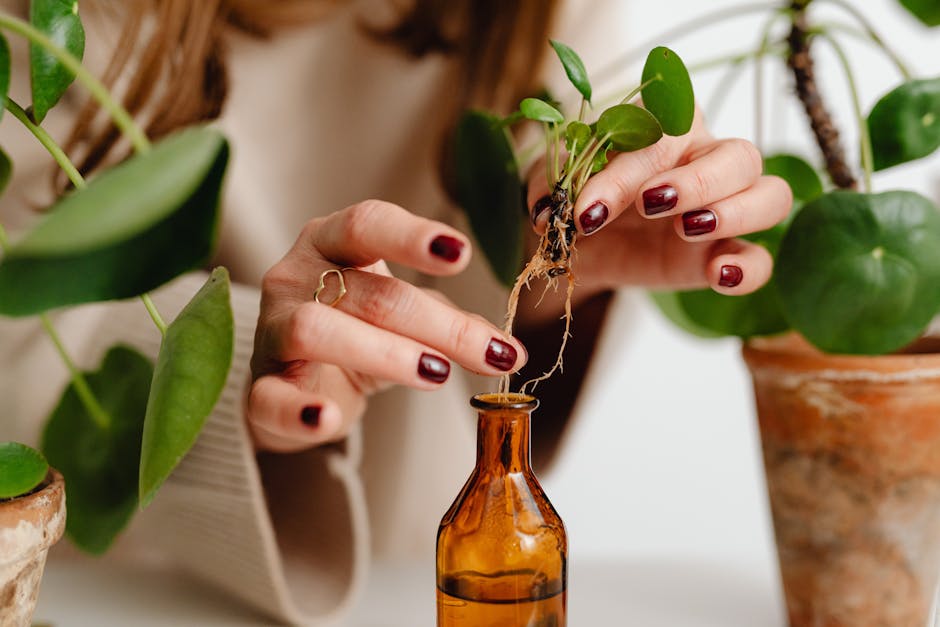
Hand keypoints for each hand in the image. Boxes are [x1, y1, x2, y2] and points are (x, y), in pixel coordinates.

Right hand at [247, 200, 526, 452]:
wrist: (292, 380)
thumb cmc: (354, 330)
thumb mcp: (402, 317)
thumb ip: (451, 325)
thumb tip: (508, 349)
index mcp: (331, 243)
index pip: (367, 224)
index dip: (412, 237)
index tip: (460, 253)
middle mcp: (295, 276)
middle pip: (368, 291)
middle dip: (436, 324)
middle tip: (487, 351)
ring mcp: (273, 329)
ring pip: (317, 330)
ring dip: (384, 353)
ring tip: (435, 374)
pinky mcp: (259, 385)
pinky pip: (269, 398)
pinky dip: (299, 411)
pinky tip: (328, 419)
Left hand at [527, 109, 791, 294]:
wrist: (583, 246)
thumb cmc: (577, 198)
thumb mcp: (554, 186)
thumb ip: (551, 184)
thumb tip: (549, 209)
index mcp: (666, 128)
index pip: (665, 132)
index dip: (629, 168)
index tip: (588, 209)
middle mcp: (707, 159)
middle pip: (737, 155)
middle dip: (696, 181)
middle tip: (649, 207)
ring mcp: (727, 207)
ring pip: (771, 194)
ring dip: (735, 211)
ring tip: (687, 229)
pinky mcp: (727, 252)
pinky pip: (763, 259)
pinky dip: (749, 268)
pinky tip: (719, 274)